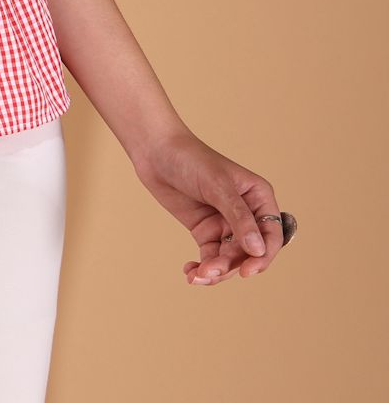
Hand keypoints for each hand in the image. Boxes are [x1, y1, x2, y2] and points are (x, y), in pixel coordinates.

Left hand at [131, 129, 288, 286]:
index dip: (263, 256)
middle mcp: (246, 213)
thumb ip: (238, 218)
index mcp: (258, 197)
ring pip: (230, 259)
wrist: (155, 151)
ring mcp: (225, 223)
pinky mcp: (205, 230)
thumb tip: (258, 250)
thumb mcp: (217, 186)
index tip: (247, 271)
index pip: (271, 234)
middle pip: (249, 252)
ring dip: (216, 271)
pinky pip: (211, 257)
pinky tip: (191, 273)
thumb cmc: (190, 159)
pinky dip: (203, 268)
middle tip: (209, 271)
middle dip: (231, 265)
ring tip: (196, 274)